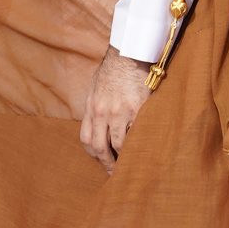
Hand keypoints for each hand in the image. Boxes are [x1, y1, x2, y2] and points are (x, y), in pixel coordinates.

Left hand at [79, 47, 152, 176]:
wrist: (128, 54)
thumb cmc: (113, 70)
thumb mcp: (95, 87)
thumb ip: (96, 107)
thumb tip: (97, 123)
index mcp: (91, 108)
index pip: (86, 139)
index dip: (93, 154)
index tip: (101, 162)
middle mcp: (102, 112)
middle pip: (100, 147)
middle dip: (107, 163)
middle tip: (115, 173)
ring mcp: (119, 112)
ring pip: (119, 144)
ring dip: (123, 157)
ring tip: (130, 165)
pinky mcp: (137, 109)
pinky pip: (136, 134)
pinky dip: (138, 144)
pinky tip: (142, 150)